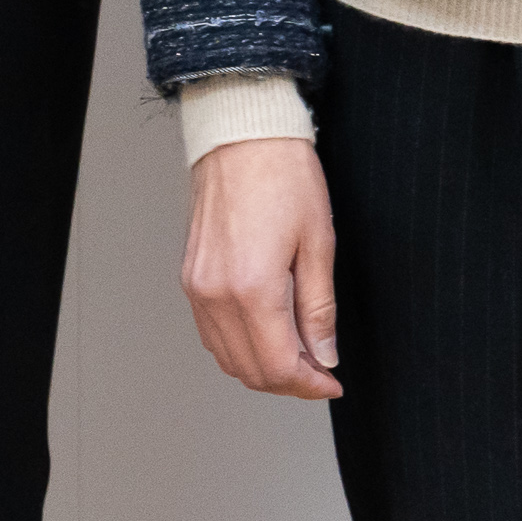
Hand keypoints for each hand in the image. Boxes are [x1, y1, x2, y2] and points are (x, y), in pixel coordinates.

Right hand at [182, 136, 343, 398]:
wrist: (242, 135)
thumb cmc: (284, 176)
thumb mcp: (318, 242)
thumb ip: (319, 307)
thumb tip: (324, 354)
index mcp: (253, 288)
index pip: (278, 366)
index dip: (309, 385)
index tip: (331, 381)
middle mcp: (216, 295)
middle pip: (249, 370)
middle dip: (288, 382)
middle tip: (320, 372)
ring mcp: (197, 288)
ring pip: (226, 357)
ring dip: (262, 368)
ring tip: (298, 356)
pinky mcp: (190, 278)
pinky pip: (211, 333)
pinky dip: (238, 347)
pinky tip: (266, 335)